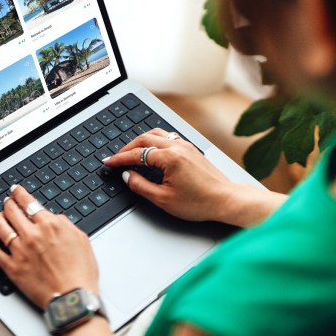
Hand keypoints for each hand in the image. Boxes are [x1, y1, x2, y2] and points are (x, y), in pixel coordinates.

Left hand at [0, 185, 98, 308]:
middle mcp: (32, 235)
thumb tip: (54, 218)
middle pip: (12, 211)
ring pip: (0, 226)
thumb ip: (65, 224)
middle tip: (7, 202)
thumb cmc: (80, 272)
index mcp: (50, 225)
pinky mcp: (12, 268)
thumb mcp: (81, 239)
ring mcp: (20, 251)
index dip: (20, 193)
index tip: (16, 190)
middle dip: (8, 203)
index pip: (29, 203)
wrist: (74, 297)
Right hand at [103, 128, 235, 221]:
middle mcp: (177, 147)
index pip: (137, 154)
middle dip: (127, 147)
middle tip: (117, 158)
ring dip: (141, 140)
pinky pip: (168, 136)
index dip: (119, 159)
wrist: (226, 200)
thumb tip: (127, 176)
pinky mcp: (191, 148)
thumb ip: (141, 186)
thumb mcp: (164, 199)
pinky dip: (154, 140)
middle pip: (144, 139)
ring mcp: (185, 145)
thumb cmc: (200, 202)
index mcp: (169, 158)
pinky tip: (152, 149)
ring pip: (156, 133)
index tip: (108, 162)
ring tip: (131, 151)